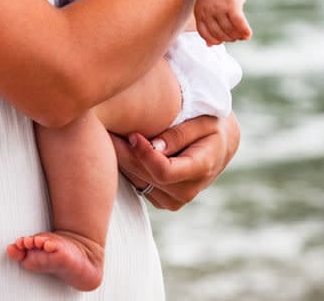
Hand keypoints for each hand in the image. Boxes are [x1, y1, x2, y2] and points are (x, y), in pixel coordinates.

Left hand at [110, 113, 239, 210]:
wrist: (219, 146)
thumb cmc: (210, 125)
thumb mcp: (202, 122)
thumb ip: (179, 134)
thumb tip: (154, 147)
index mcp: (201, 168)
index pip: (165, 171)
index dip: (144, 154)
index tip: (132, 134)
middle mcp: (187, 191)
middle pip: (146, 176)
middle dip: (125, 153)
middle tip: (104, 129)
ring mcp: (174, 200)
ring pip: (138, 182)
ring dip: (123, 161)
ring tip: (108, 135)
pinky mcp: (163, 200)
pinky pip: (138, 185)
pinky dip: (127, 168)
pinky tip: (118, 147)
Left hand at [194, 0, 250, 44]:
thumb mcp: (207, 9)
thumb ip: (207, 25)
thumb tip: (210, 46)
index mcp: (199, 11)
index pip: (204, 33)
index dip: (214, 40)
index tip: (221, 40)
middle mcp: (208, 10)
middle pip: (219, 33)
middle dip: (228, 38)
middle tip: (235, 36)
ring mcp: (219, 7)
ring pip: (229, 30)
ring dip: (237, 36)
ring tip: (241, 35)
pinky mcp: (232, 4)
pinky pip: (238, 22)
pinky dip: (244, 30)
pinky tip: (248, 35)